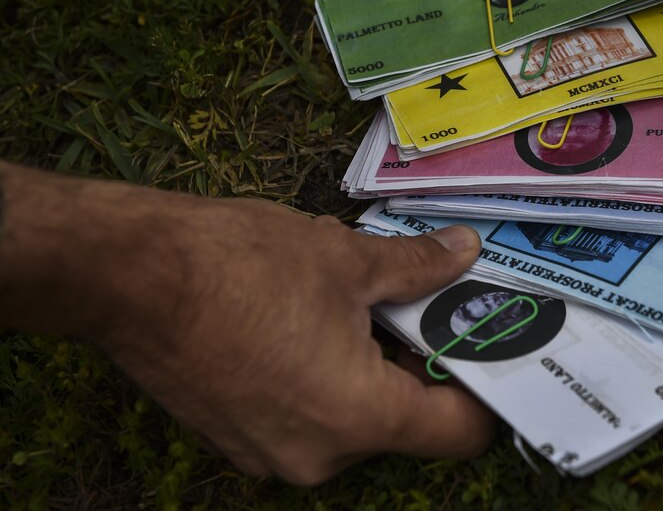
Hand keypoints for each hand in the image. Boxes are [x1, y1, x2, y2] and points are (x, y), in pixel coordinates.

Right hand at [94, 196, 494, 483]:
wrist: (128, 274)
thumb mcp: (347, 258)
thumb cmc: (239, 265)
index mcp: (358, 418)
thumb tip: (462, 253)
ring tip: (359, 300)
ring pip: (352, 415)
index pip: (455, 432)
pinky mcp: (237, 436)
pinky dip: (324, 375)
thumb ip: (417, 267)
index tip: (488, 350)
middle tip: (423, 303)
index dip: (482, 389)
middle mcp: (318, 455)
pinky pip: (307, 414)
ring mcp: (270, 453)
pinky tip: (310, 318)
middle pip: (402, 420)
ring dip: (368, 364)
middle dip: (416, 360)